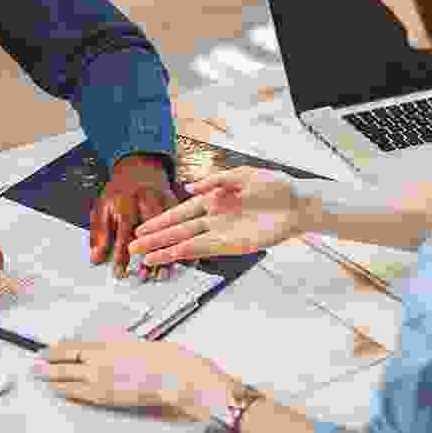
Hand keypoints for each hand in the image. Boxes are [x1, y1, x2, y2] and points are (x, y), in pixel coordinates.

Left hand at [31, 325, 236, 418]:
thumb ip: (114, 346)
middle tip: (35, 365)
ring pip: (69, 380)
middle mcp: (99, 362)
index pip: (73, 347)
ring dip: (53, 379)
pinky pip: (81, 395)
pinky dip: (68, 393)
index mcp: (106, 345)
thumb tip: (101, 348)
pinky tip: (61, 392)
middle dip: (48, 365)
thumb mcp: (132, 343)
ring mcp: (101, 381)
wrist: (173, 375)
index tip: (45, 351)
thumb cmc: (159, 358)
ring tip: (41, 378)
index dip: (56, 350)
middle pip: (66, 363)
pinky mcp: (106, 397)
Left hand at [90, 156, 177, 279]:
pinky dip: (183, 240)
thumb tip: (96, 257)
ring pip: (168, 227)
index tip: (120, 271)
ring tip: (164, 271)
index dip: (122, 253)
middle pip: (150, 228)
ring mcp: (162, 198)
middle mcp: (145, 198)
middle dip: (148, 252)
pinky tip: (182, 257)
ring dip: (167, 250)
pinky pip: (181, 222)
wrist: (138, 165)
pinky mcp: (175, 201)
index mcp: (125, 200)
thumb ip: (99, 233)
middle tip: (146, 274)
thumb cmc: (119, 191)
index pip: (123, 230)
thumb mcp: (102, 208)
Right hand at [128, 166, 311, 265]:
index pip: (180, 211)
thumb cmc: (275, 187)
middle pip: (177, 230)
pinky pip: (204, 250)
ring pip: (186, 243)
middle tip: (133, 247)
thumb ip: (215, 181)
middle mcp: (213, 218)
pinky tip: (170, 257)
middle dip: (155, 238)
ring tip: (144, 257)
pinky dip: (185, 254)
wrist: (298, 204)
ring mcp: (221, 233)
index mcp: (214, 199)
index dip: (161, 220)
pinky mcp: (233, 245)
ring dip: (164, 250)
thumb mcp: (242, 175)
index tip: (142, 227)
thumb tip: (190, 189)